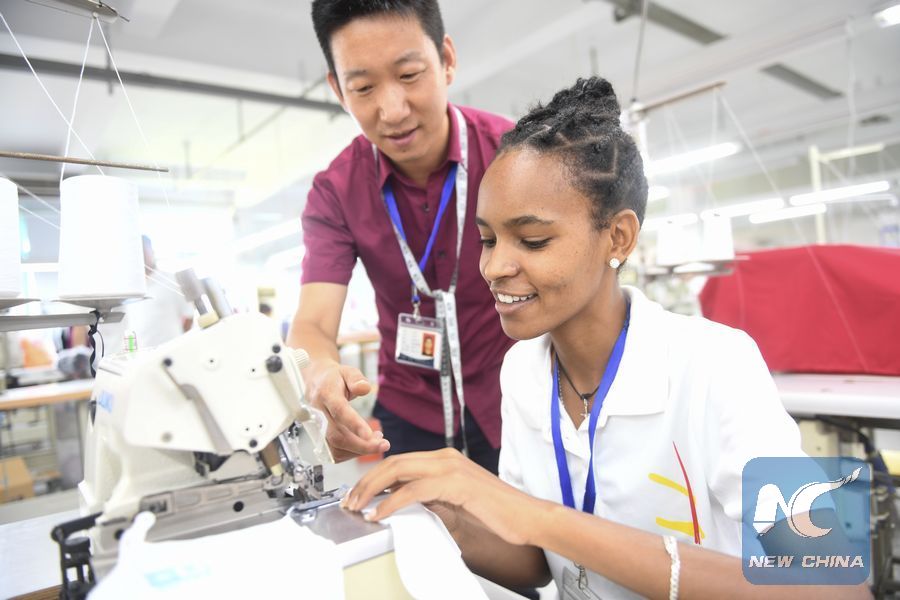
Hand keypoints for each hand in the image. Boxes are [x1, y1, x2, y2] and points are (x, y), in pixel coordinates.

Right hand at [305, 358, 388, 461]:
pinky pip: (335, 453)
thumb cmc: (334, 379)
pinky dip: (353, 453)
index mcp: (326, 394)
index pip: (339, 411)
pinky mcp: (319, 438)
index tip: (370, 435)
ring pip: (336, 448)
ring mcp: (317, 428)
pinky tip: (365, 444)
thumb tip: (365, 388)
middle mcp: (318, 414)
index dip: (354, 424)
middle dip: (362, 445)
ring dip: (359, 450)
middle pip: (337, 436)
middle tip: (384, 444)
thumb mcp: (347, 371)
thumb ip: (356, 379)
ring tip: (378, 441)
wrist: (316, 384)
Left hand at [341, 448, 546, 545]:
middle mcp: (445, 457)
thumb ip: (433, 497)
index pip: (400, 462)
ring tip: (357, 507)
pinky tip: (379, 514)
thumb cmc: (498, 513)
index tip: (358, 495)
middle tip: (349, 501)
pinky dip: (391, 502)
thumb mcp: (457, 502)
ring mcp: (450, 467)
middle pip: (393, 462)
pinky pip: (413, 490)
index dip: (374, 477)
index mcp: (445, 459)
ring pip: (398, 470)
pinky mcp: (455, 483)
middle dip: (365, 481)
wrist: (527, 517)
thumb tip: (407, 503)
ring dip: (371, 490)